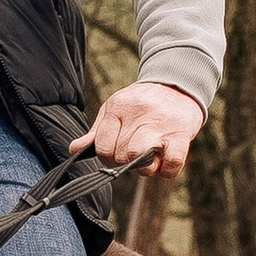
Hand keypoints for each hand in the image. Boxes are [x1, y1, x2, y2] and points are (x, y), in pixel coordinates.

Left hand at [77, 80, 204, 176]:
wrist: (178, 85)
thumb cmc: (142, 103)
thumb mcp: (115, 109)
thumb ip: (96, 132)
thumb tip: (74, 149)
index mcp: (118, 107)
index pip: (102, 147)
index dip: (107, 157)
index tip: (117, 154)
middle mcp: (139, 114)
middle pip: (122, 155)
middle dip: (126, 162)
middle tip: (134, 154)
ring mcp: (161, 124)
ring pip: (142, 159)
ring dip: (145, 168)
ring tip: (149, 160)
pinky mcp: (181, 134)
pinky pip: (172, 163)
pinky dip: (167, 170)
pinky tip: (165, 161)